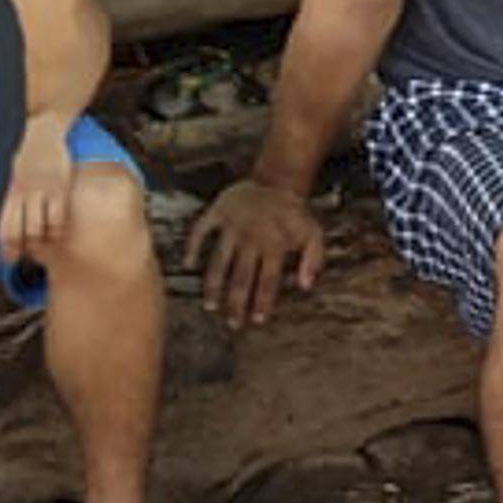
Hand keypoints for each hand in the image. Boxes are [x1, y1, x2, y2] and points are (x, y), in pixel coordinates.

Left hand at [0, 115, 73, 262]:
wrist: (41, 124)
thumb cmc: (16, 150)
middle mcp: (17, 192)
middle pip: (13, 235)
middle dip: (13, 251)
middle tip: (14, 255)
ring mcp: (39, 190)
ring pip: (36, 231)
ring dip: (36, 243)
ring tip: (34, 243)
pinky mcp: (59, 188)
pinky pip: (58, 220)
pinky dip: (55, 232)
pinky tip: (53, 232)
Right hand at [185, 177, 325, 328]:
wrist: (277, 179)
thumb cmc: (295, 212)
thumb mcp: (314, 233)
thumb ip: (313, 260)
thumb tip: (307, 286)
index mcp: (273, 245)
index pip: (267, 280)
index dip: (262, 301)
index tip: (256, 320)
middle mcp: (250, 239)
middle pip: (241, 277)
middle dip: (236, 303)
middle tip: (232, 323)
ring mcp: (231, 226)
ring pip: (219, 260)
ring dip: (214, 284)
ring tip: (211, 306)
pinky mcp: (217, 213)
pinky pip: (200, 230)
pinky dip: (193, 246)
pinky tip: (188, 264)